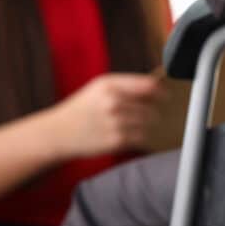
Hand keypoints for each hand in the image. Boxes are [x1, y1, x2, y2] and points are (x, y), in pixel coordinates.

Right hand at [48, 73, 170, 159]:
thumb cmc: (82, 107)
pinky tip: (131, 134)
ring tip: (138, 125)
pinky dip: (140, 137)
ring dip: (148, 125)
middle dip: (154, 111)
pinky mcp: (116, 141)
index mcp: (110, 85)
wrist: (58, 132)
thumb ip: (126, 85)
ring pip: (148, 123)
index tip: (166, 96)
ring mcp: (115, 122)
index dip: (161, 91)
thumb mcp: (99, 87)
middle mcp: (113, 102)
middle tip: (150, 114)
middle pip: (151, 107)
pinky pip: (141, 138)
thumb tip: (156, 87)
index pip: (149, 86)